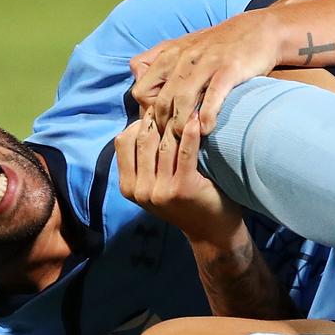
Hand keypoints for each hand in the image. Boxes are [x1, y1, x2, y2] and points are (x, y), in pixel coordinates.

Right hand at [114, 111, 243, 242]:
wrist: (210, 231)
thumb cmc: (185, 201)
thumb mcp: (154, 183)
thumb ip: (144, 158)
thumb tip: (141, 116)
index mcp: (128, 187)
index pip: (123, 142)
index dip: (138, 122)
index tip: (155, 112)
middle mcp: (140, 190)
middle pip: (142, 140)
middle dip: (157, 118)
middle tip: (173, 102)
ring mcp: (160, 191)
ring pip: (163, 144)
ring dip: (175, 122)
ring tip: (188, 105)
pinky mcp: (182, 188)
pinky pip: (184, 152)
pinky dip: (190, 133)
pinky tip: (197, 120)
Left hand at [129, 10, 279, 137]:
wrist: (259, 29)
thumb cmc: (220, 45)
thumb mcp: (183, 47)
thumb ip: (159, 65)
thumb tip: (140, 92)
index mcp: (168, 54)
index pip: (141, 90)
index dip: (146, 111)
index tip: (161, 122)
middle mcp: (183, 57)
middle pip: (159, 101)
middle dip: (163, 126)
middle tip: (172, 141)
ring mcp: (206, 62)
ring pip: (181, 101)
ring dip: (181, 126)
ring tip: (186, 140)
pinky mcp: (228, 69)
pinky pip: (211, 98)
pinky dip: (206, 117)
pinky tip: (206, 129)